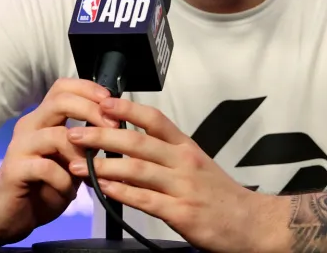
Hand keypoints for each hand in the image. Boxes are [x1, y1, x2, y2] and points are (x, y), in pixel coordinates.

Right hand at [0, 78, 120, 244]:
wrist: (10, 215)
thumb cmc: (44, 186)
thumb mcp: (72, 162)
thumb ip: (88, 143)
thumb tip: (115, 127)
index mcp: (43, 119)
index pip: (63, 88)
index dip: (88, 89)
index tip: (111, 102)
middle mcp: (30, 126)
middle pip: (60, 101)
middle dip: (91, 111)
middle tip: (112, 127)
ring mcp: (20, 146)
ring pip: (56, 135)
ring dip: (80, 155)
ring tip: (88, 174)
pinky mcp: (14, 169)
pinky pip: (46, 167)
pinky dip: (64, 180)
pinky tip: (68, 192)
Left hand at [67, 97, 271, 252]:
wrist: (251, 223)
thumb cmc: (220, 195)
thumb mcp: (196, 165)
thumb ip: (166, 154)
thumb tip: (128, 144)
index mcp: (186, 147)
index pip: (155, 119)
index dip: (126, 109)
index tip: (101, 102)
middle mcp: (184, 162)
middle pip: (137, 142)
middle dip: (101, 135)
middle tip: (75, 133)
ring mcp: (183, 187)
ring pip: (137, 169)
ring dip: (103, 166)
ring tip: (77, 164)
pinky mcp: (182, 214)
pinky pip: (145, 200)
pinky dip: (121, 193)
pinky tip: (103, 189)